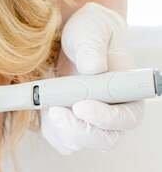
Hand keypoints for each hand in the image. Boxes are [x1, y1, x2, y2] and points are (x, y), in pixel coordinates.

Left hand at [40, 2, 144, 154]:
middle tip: (54, 111)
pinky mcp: (67, 127)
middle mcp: (112, 114)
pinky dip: (47, 127)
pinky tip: (42, 105)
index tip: (81, 105)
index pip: (127, 118)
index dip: (106, 118)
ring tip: (45, 100)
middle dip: (77, 130)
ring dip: (58, 128)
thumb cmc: (88, 32)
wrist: (68, 40)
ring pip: (76, 142)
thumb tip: (93, 67)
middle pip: (103, 140)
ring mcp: (89, 123)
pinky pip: (57, 140)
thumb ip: (91, 46)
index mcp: (128, 93)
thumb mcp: (90, 29)